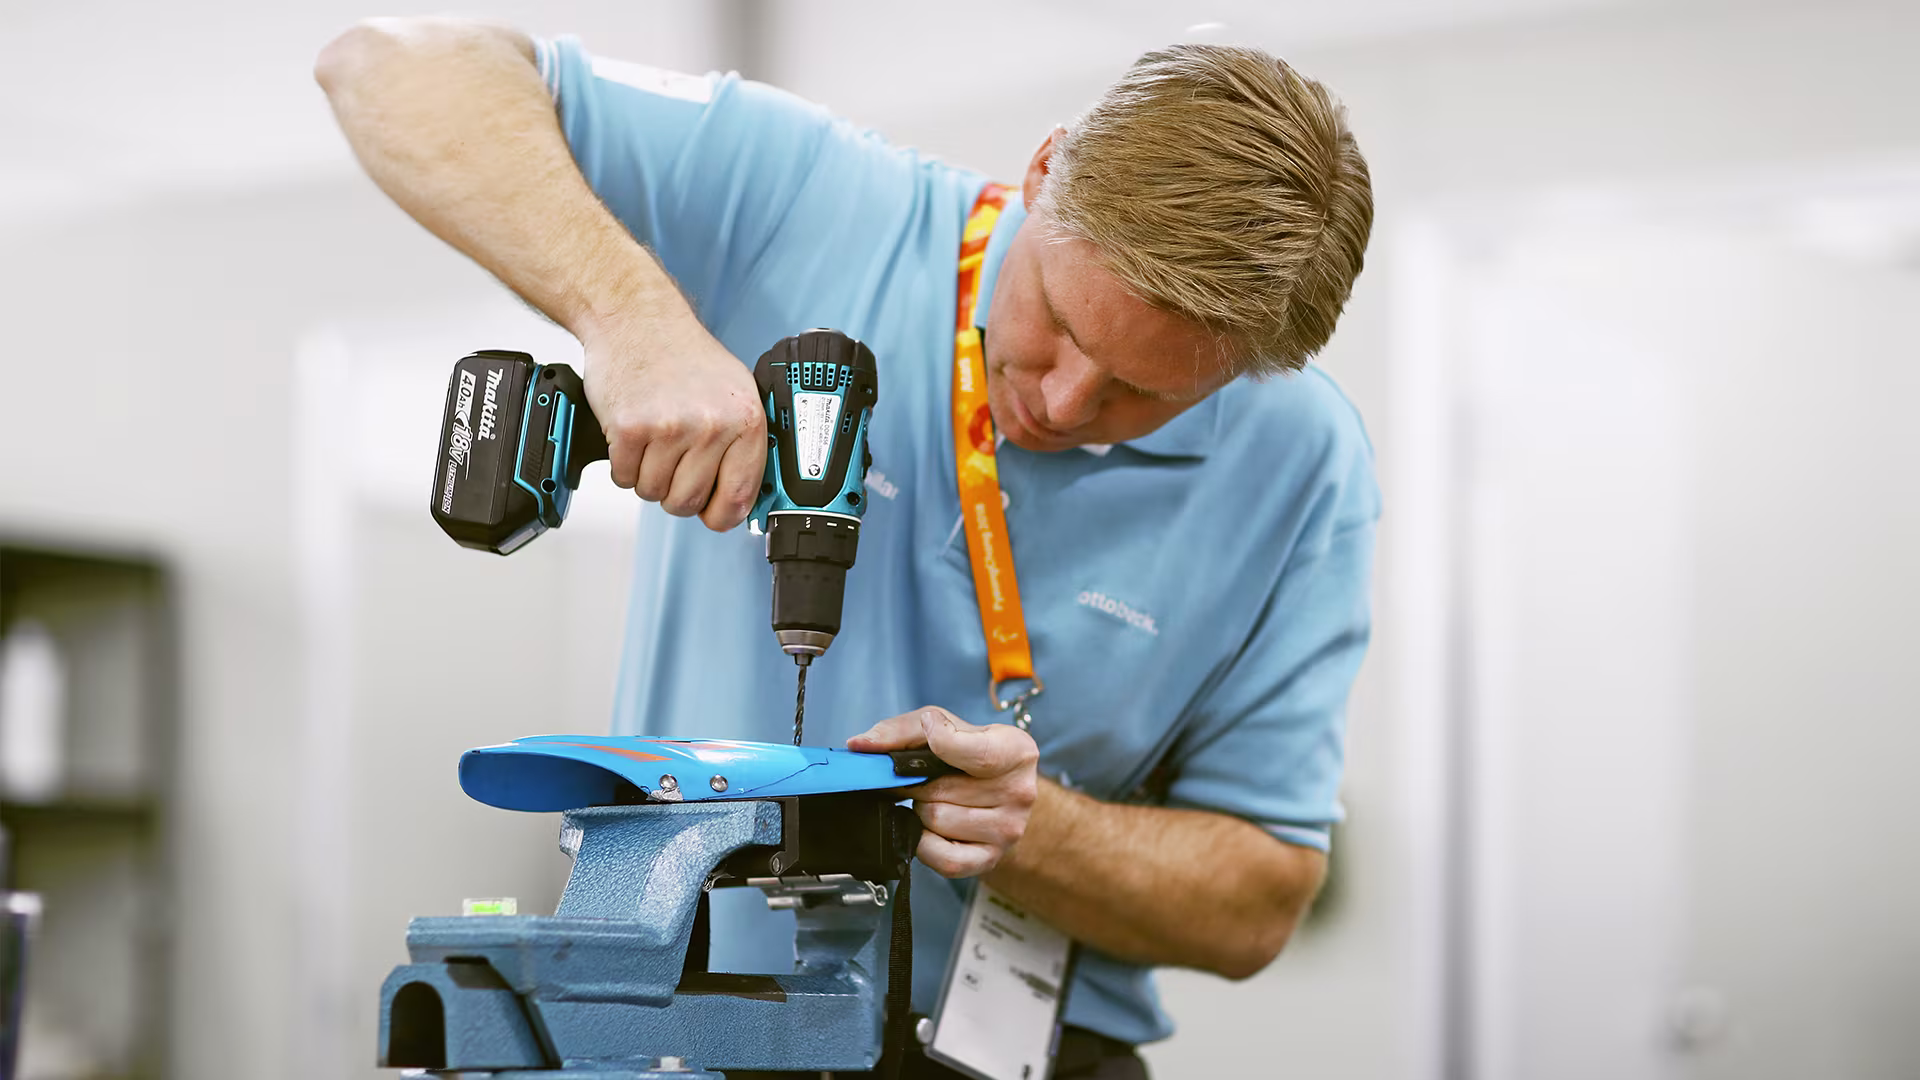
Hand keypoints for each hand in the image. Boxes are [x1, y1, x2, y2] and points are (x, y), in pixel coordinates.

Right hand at [584, 319, 765, 530]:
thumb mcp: (735, 392)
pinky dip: (623, 464)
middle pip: (688, 502)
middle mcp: (711, 425)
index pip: (737, 498)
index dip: (720, 515)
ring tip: (652, 439)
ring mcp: (670, 427)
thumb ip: (743, 443)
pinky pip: (624, 477)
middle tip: (671, 459)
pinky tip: (632, 434)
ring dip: (647, 475)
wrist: (637, 318)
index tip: (712, 514)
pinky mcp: (630, 428)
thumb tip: (742, 499)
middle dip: (675, 490)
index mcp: (745, 419)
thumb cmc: (684, 356)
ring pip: (653, 492)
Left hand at [848, 707, 1039, 877]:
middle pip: (939, 790)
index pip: (967, 749)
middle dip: (919, 783)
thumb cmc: (971, 754)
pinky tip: (933, 827)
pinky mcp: (990, 859)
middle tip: (922, 778)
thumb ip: (901, 730)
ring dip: (923, 810)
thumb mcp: (944, 726)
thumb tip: (860, 746)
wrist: (1001, 791)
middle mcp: (1019, 793)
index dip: (937, 742)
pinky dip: (925, 842)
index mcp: (1016, 752)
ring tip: (937, 800)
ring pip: (935, 820)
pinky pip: (942, 858)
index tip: (929, 733)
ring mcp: (1007, 831)